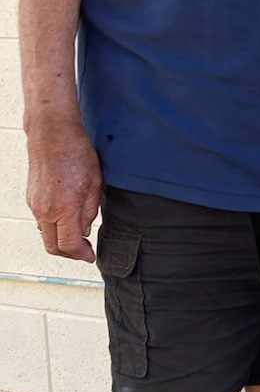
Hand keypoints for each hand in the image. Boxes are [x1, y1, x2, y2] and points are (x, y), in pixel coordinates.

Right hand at [26, 124, 102, 260]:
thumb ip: (90, 211)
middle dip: (69, 254)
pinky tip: (66, 220)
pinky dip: (54, 227)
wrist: (52, 135)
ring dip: (61, 240)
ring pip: (45, 235)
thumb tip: (84, 231)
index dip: (81, 255)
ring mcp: (35, 205)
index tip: (90, 256)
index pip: (70, 244)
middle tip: (84, 251)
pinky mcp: (31, 199)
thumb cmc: (76, 153)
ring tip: (78, 236)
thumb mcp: (95, 183)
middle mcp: (45, 210)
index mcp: (64, 207)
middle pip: (53, 246)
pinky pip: (41, 221)